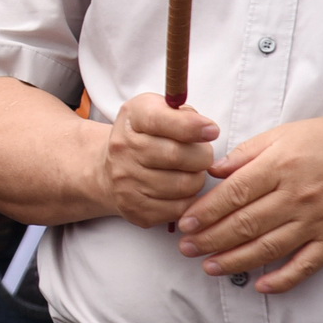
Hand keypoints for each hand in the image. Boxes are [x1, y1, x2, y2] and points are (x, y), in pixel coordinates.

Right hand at [99, 93, 219, 226]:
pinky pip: (181, 208)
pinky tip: (181, 191)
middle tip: (201, 156)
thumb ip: (182, 114)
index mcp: (132, 118)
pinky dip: (189, 200)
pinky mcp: (136, 209)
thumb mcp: (158, 112)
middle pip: (178, 155)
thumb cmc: (145, 138)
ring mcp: (126, 181)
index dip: (191, 126)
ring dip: (197, 179)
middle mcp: (122, 149)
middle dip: (202, 156)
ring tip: (189, 173)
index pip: (159, 120)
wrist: (111, 172)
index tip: (211, 131)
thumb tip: (208, 129)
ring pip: (185, 184)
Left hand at [177, 114, 322, 293]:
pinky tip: (261, 286)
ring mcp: (316, 222)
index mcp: (280, 167)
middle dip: (210, 239)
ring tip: (209, 268)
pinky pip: (306, 265)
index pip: (233, 194)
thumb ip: (249, 152)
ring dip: (234, 261)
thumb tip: (215, 170)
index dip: (205, 211)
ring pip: (267, 248)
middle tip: (186, 249)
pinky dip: (283, 279)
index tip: (183, 223)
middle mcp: (295, 197)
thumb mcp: (288, 134)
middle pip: (244, 224)